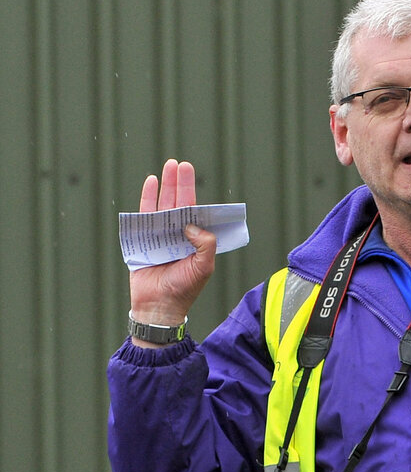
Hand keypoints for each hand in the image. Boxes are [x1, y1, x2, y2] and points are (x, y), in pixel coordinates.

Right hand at [128, 160, 215, 339]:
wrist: (158, 307)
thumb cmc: (184, 290)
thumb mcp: (203, 267)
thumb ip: (206, 245)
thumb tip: (192, 224)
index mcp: (193, 241)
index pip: (196, 213)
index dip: (195, 195)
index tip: (195, 177)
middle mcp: (177, 235)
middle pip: (179, 203)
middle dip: (181, 183)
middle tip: (181, 164)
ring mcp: (159, 236)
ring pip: (163, 205)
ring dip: (166, 186)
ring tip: (169, 166)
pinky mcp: (142, 240)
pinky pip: (144, 215)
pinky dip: (147, 198)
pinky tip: (151, 182)